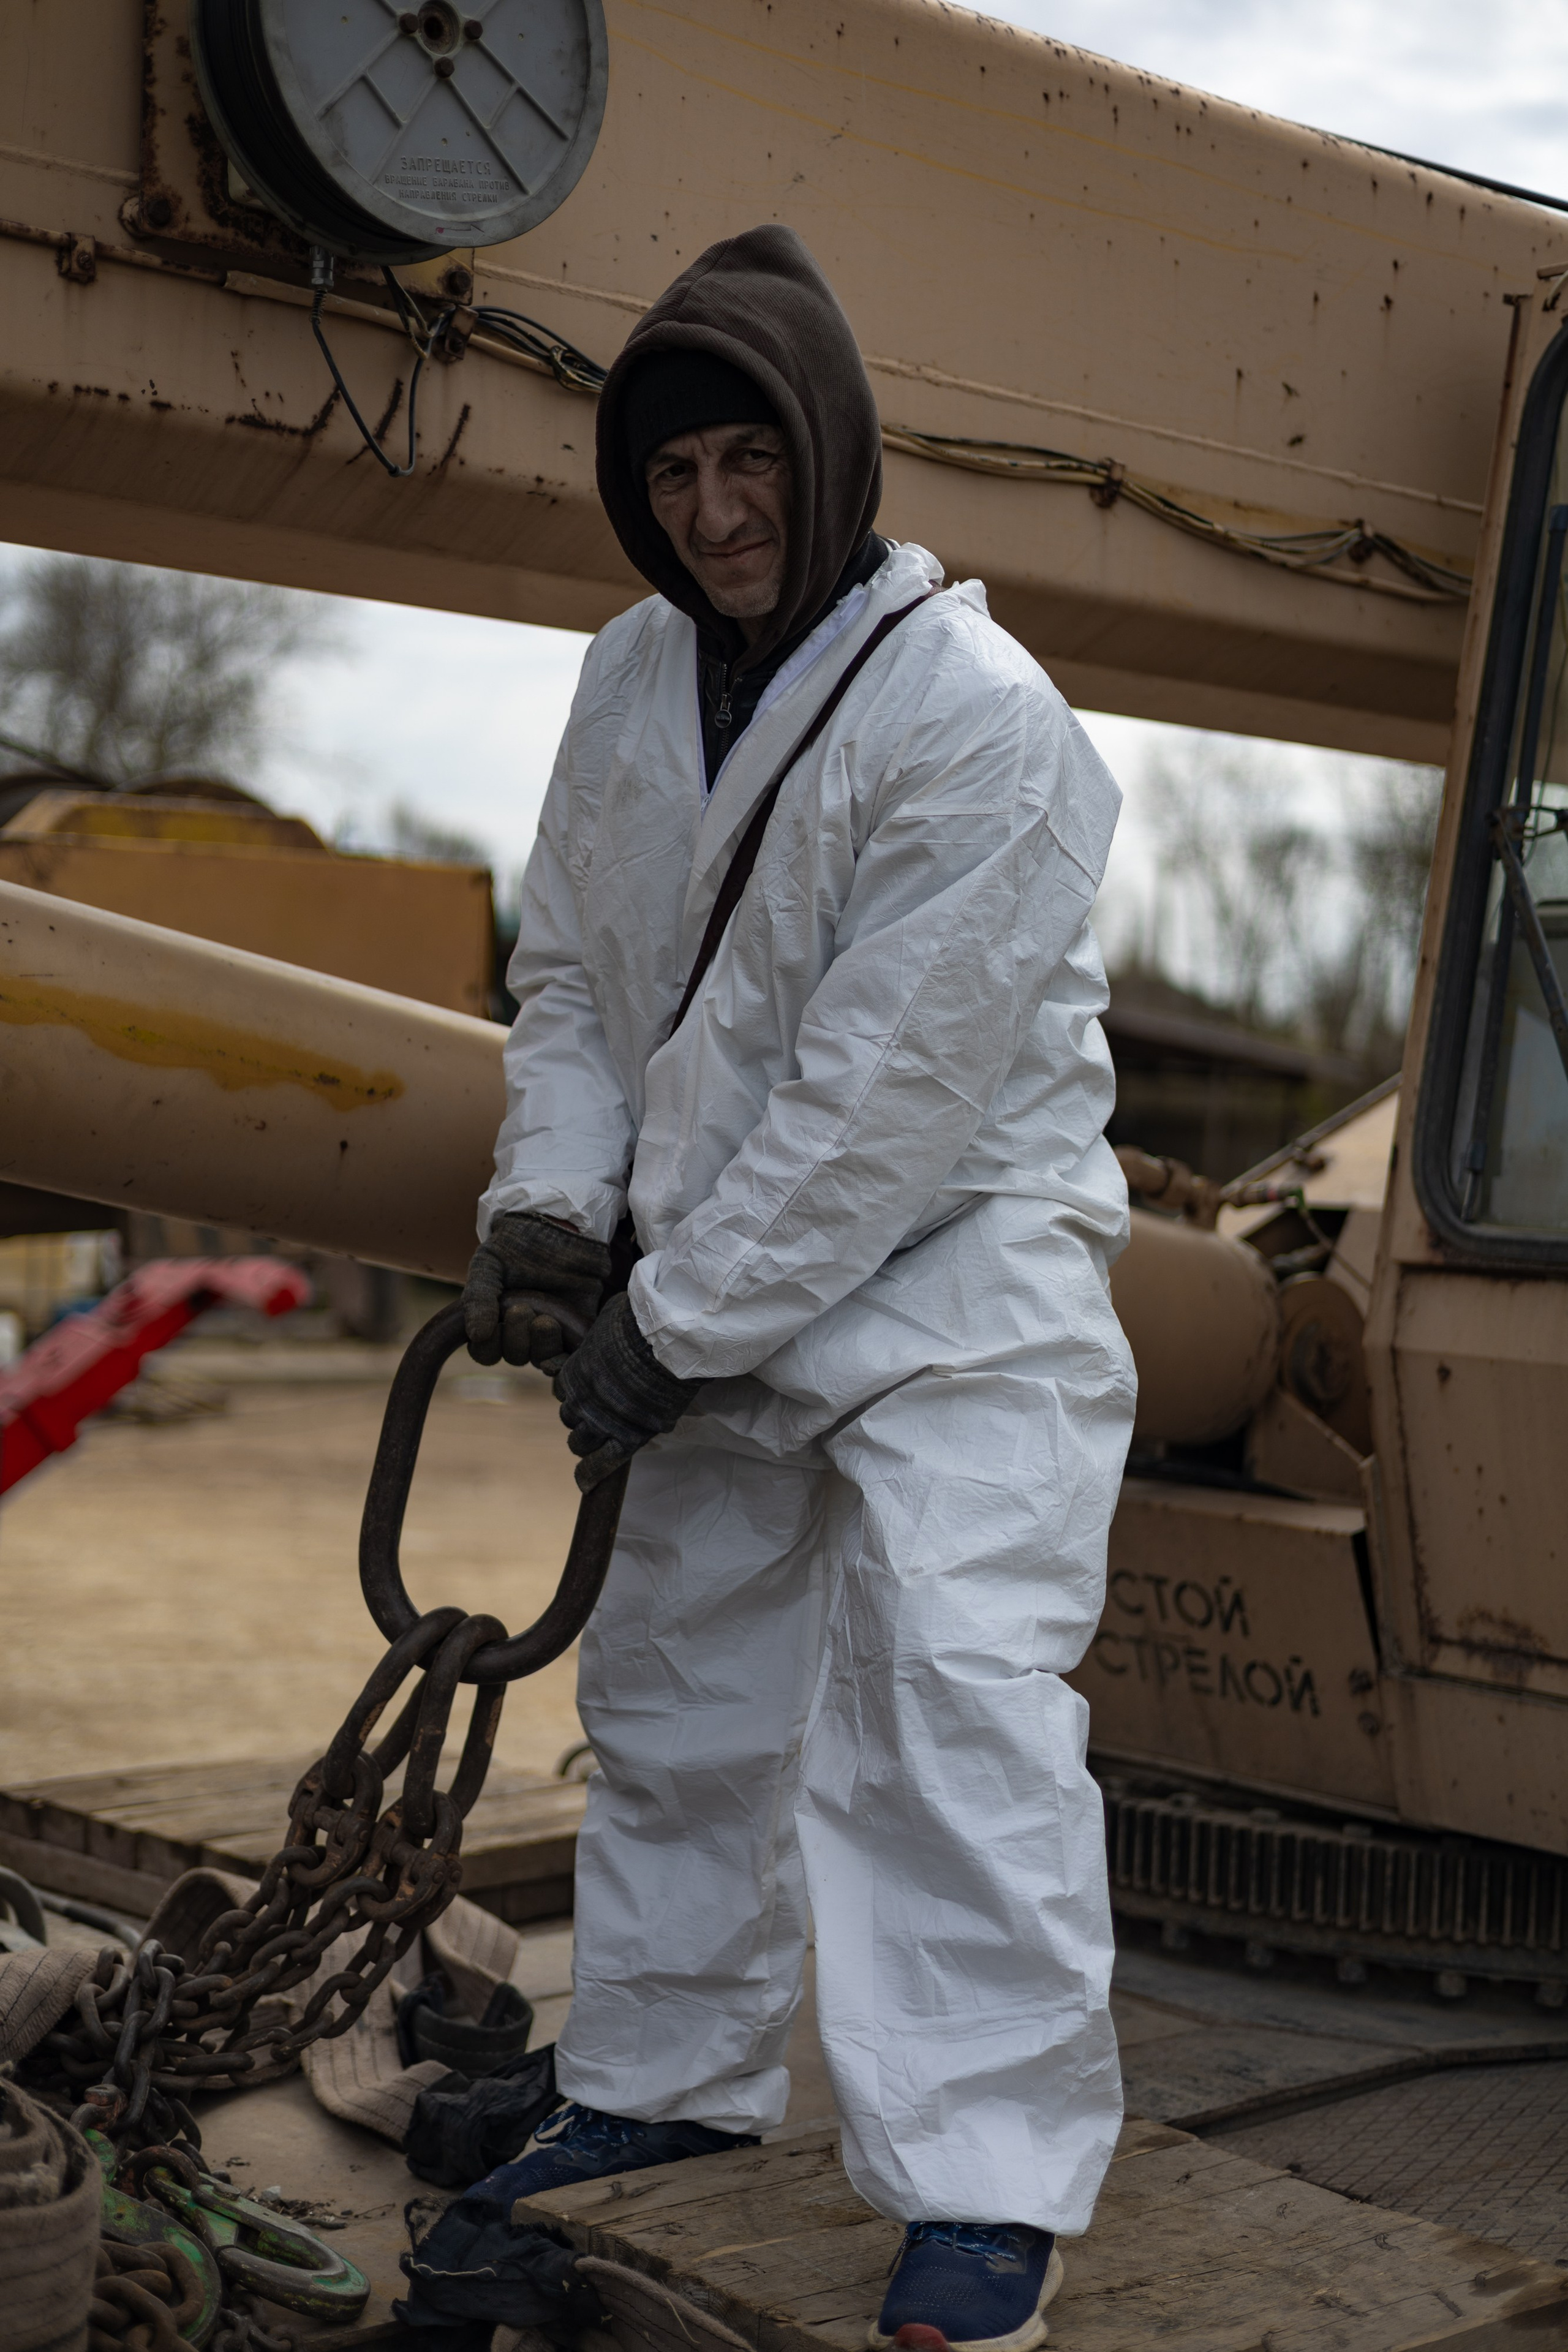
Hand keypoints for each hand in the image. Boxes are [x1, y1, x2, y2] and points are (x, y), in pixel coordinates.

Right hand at [463, 1211, 611, 1370]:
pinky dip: (565, 1360)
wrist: (560, 1227)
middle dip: (517, 1338)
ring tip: (546, 1321)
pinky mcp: (576, 1329)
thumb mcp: (488, 1264)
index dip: (488, 1346)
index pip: (486, 1352)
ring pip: (541, 1358)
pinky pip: (571, 1356)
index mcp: (495, 1320)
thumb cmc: (518, 1244)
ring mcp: (550, 1333)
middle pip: (515, 1356)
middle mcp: (522, 1333)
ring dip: (542, 1345)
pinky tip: (562, 1346)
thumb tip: (475, 1334)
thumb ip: (477, 1297)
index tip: (492, 1325)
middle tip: (522, 1309)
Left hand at [554, 1292, 701, 1489]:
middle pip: (569, 1416)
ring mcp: (601, 1420)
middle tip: (600, 1415)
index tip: (588, 1392)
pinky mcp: (627, 1436)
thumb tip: (610, 1326)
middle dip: (581, 1416)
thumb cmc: (645, 1321)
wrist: (671, 1341)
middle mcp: (581, 1397)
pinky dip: (591, 1474)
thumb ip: (605, 1332)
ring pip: (579, 1441)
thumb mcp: (612, 1318)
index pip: (562, 1389)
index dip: (575, 1392)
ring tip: (598, 1444)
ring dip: (586, 1442)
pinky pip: (601, 1462)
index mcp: (576, 1369)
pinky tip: (586, 1483)